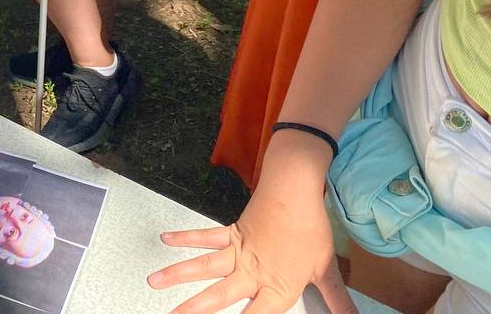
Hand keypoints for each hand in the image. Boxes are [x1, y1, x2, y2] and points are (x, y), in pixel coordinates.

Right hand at [147, 135, 354, 313]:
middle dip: (194, 309)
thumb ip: (337, 301)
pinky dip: (186, 239)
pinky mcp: (232, 232)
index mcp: (276, 287)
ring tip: (154, 281)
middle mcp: (251, 272)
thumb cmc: (311, 229)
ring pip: (204, 267)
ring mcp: (238, 252)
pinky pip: (206, 238)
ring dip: (178, 274)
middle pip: (218, 296)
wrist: (295, 189)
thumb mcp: (326, 269)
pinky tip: (166, 240)